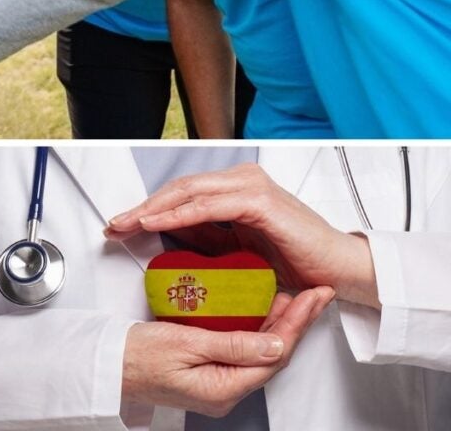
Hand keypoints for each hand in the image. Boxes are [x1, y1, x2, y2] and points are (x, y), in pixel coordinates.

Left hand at [105, 164, 379, 308]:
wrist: (337, 271)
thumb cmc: (294, 260)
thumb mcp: (236, 249)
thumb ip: (206, 236)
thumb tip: (168, 232)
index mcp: (235, 188)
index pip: (181, 193)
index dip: (148, 207)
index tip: (121, 224)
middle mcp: (241, 181)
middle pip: (178, 189)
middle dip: (143, 207)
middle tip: (114, 224)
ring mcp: (250, 187)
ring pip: (188, 193)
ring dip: (153, 209)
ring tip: (128, 224)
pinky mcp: (259, 202)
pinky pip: (209, 207)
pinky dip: (180, 214)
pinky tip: (157, 223)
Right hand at [123, 285, 333, 416]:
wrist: (104, 365)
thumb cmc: (132, 356)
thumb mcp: (183, 344)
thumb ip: (232, 345)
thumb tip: (276, 344)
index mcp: (222, 389)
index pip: (274, 354)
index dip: (298, 323)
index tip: (312, 297)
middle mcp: (224, 392)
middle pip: (272, 356)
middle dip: (296, 322)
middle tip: (314, 294)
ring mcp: (216, 385)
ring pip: (259, 353)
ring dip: (278, 324)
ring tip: (296, 297)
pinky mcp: (207, 374)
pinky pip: (241, 352)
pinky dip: (254, 329)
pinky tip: (259, 312)